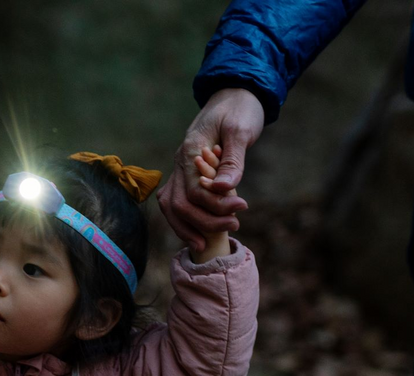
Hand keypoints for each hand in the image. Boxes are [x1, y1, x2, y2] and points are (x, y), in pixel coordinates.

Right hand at [158, 87, 264, 252]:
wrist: (235, 93)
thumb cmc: (240, 109)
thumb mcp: (241, 131)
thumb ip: (232, 161)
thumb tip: (224, 189)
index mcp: (190, 150)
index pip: (196, 190)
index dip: (217, 205)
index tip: (243, 208)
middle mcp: (180, 161)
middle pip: (179, 203)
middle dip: (204, 221)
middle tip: (235, 226)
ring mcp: (180, 167)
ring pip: (170, 206)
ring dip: (186, 227)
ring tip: (206, 244)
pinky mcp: (186, 172)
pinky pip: (176, 201)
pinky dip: (183, 220)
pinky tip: (199, 233)